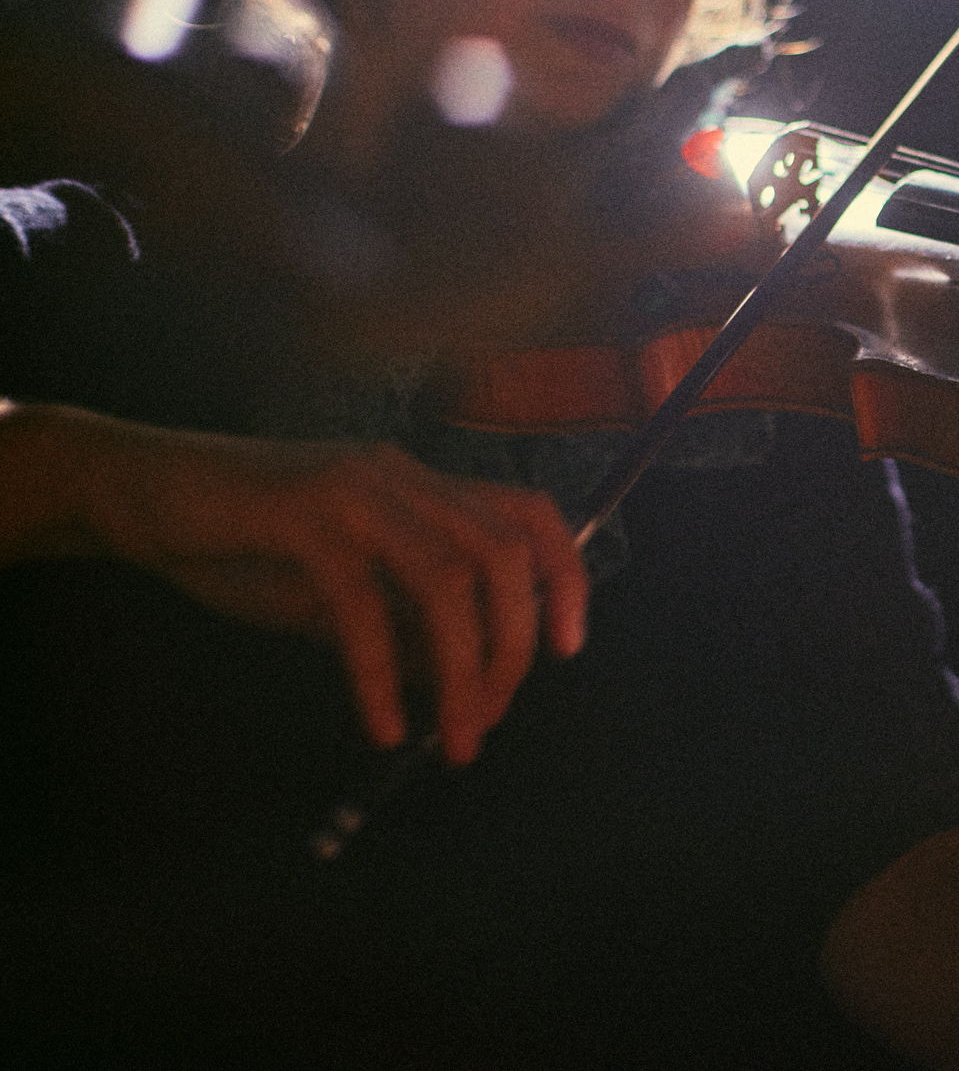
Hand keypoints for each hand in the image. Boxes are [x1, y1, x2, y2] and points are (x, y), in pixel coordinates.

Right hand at [9, 404, 586, 762]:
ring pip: (447, 578)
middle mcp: (401, 478)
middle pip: (503, 553)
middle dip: (513, 645)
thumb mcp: (332, 589)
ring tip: (455, 738)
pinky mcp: (299, 516)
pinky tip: (385, 725)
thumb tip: (460, 681)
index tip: (568, 648)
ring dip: (463, 669)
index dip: (565, 576)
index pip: (529, 514)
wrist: (133, 489)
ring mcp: (353, 490)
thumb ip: (398, 623)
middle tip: (491, 719)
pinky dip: (381, 673)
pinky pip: (361, 604)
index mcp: (420, 486)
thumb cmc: (236, 540)